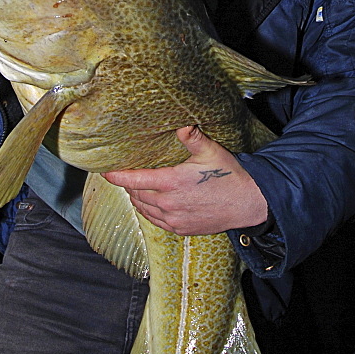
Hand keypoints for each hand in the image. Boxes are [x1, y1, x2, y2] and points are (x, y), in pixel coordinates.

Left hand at [103, 125, 267, 234]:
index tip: (106, 172)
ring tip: (136, 188)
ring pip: (143, 209)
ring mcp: (173, 219)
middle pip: (136, 194)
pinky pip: (154, 221)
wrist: (248, 204)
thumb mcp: (211, 151)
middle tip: (125, 175)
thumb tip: (181, 124)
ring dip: (136, 198)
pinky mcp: (180, 229)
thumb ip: (192, 138)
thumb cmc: (229, 175)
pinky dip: (147, 211)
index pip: (135, 180)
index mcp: (173, 182)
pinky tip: (150, 203)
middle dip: (128, 185)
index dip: (117, 176)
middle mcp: (169, 203)